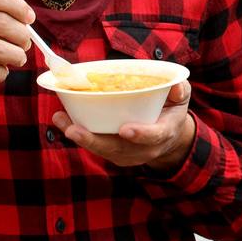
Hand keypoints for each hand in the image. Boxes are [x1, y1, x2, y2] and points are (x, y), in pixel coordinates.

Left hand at [53, 81, 197, 171]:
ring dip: (80, 137)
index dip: (140, 134)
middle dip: (94, 141)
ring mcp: (128, 155)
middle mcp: (145, 149)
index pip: (153, 136)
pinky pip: (96, 147)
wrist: (169, 136)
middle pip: (118, 149)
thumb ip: (180, 89)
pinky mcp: (114, 155)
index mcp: (164, 133)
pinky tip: (63, 121)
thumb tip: (175, 85)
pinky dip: (79, 135)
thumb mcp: (181, 97)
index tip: (125, 129)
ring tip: (60, 120)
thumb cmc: (171, 110)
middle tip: (74, 130)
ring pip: (102, 150)